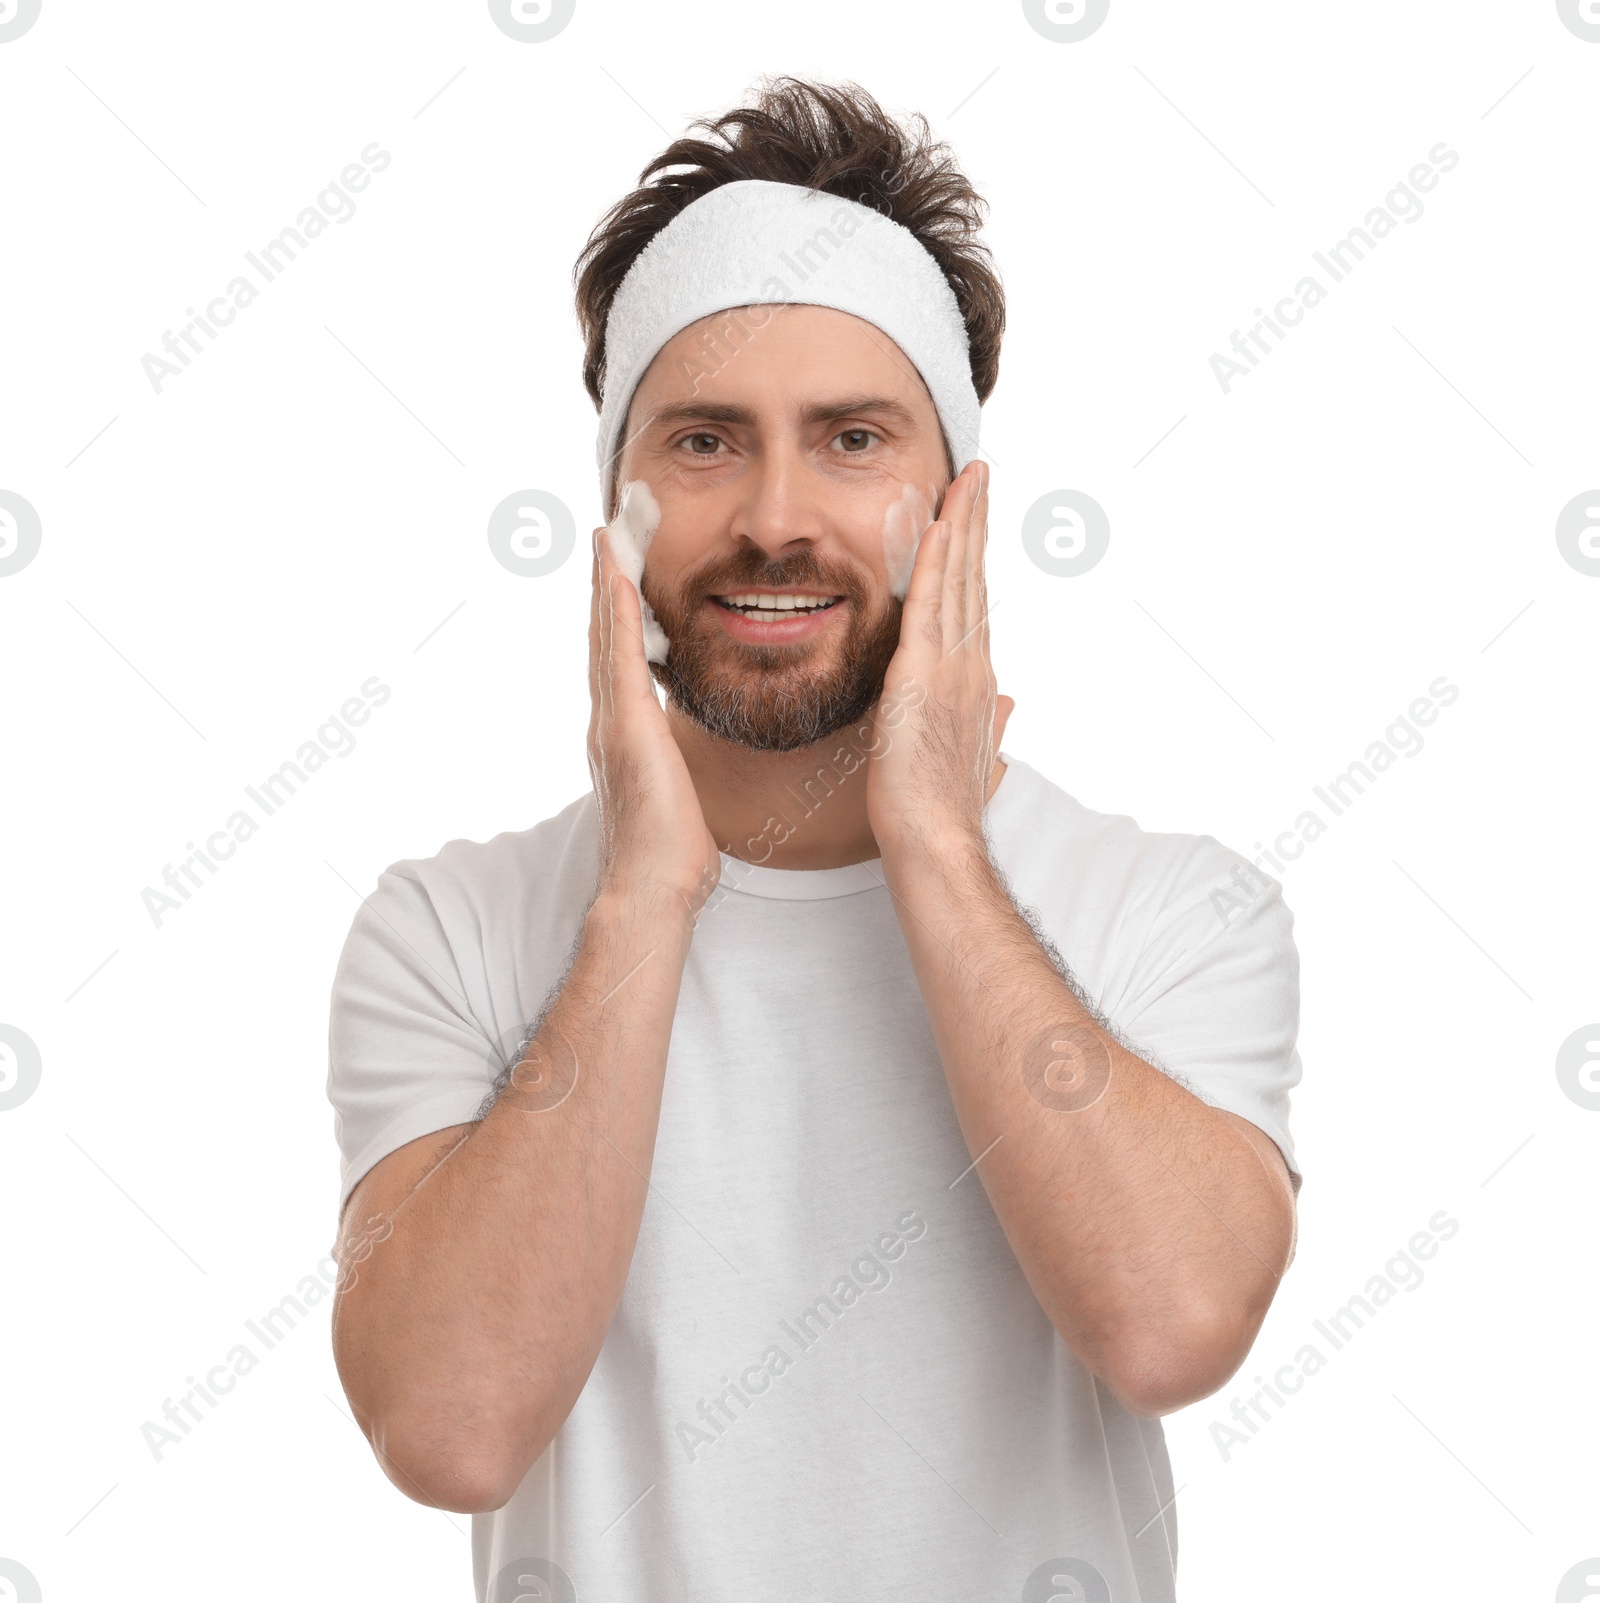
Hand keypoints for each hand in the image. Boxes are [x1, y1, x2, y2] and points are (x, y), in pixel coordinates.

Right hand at [587, 528, 720, 913]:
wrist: (654, 885)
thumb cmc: (674, 854)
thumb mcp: (680, 797)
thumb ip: (678, 773)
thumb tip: (687, 774)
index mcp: (624, 736)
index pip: (619, 663)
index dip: (616, 617)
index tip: (619, 576)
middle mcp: (609, 721)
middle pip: (604, 639)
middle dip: (604, 587)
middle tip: (605, 536)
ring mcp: (612, 720)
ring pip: (606, 636)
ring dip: (606, 584)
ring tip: (607, 538)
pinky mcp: (626, 724)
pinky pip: (621, 654)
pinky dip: (618, 611)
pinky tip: (620, 575)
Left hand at [864, 461, 1014, 861]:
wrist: (935, 838)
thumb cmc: (942, 809)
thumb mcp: (971, 758)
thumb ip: (991, 727)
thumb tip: (1010, 707)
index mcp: (975, 681)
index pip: (975, 604)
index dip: (976, 556)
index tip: (976, 515)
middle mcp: (972, 666)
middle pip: (974, 579)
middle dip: (976, 522)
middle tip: (979, 473)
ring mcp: (953, 668)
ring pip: (958, 580)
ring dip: (962, 525)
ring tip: (967, 479)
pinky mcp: (923, 676)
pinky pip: (931, 606)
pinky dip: (936, 563)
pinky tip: (939, 525)